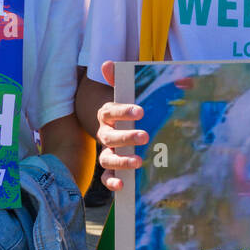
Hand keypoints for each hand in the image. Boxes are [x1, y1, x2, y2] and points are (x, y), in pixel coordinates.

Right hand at [95, 60, 147, 190]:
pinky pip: (107, 176)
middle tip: (145, 136)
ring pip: (106, 159)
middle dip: (126, 137)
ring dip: (120, 162)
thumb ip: (120, 78)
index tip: (140, 111)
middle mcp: (104, 133)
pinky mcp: (111, 166)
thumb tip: (108, 63)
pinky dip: (112, 182)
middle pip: (109, 137)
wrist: (116, 122)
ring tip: (138, 162)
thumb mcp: (126, 90)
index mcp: (107, 113)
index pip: (112, 111)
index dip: (124, 111)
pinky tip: (122, 186)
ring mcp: (107, 151)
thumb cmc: (127, 106)